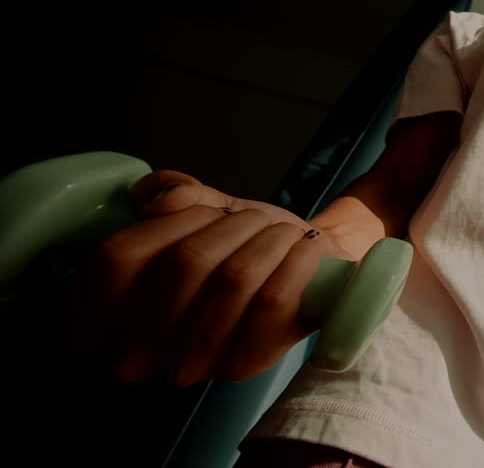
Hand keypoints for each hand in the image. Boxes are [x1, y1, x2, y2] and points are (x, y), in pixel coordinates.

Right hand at [65, 170, 347, 385]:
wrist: (299, 282)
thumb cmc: (234, 249)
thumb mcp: (199, 213)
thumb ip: (176, 195)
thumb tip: (160, 197)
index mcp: (100, 319)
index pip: (115, 259)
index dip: (164, 222)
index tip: (200, 212)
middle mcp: (135, 355)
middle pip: (182, 263)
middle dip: (227, 224)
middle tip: (251, 219)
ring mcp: (190, 365)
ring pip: (232, 279)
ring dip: (265, 238)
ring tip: (279, 232)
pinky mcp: (247, 364)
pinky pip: (274, 300)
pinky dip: (296, 259)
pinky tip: (305, 248)